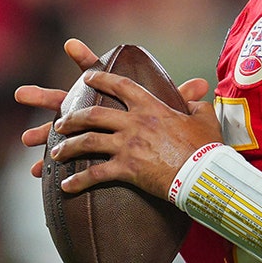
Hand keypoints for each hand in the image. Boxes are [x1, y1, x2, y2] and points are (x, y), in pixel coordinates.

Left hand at [48, 66, 219, 197]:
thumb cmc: (206, 147)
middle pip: (94, 114)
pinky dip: (78, 181)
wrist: (203, 173)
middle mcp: (134, 122)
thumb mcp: (205, 118)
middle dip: (72, 117)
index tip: (87, 75)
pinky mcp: (126, 169)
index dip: (102, 78)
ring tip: (55, 153)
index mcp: (151, 107)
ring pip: (88, 142)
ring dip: (68, 147)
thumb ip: (196, 104)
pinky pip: (95, 174)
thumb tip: (196, 97)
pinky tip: (66, 187)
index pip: (122, 85)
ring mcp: (128, 145)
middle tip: (60, 123)